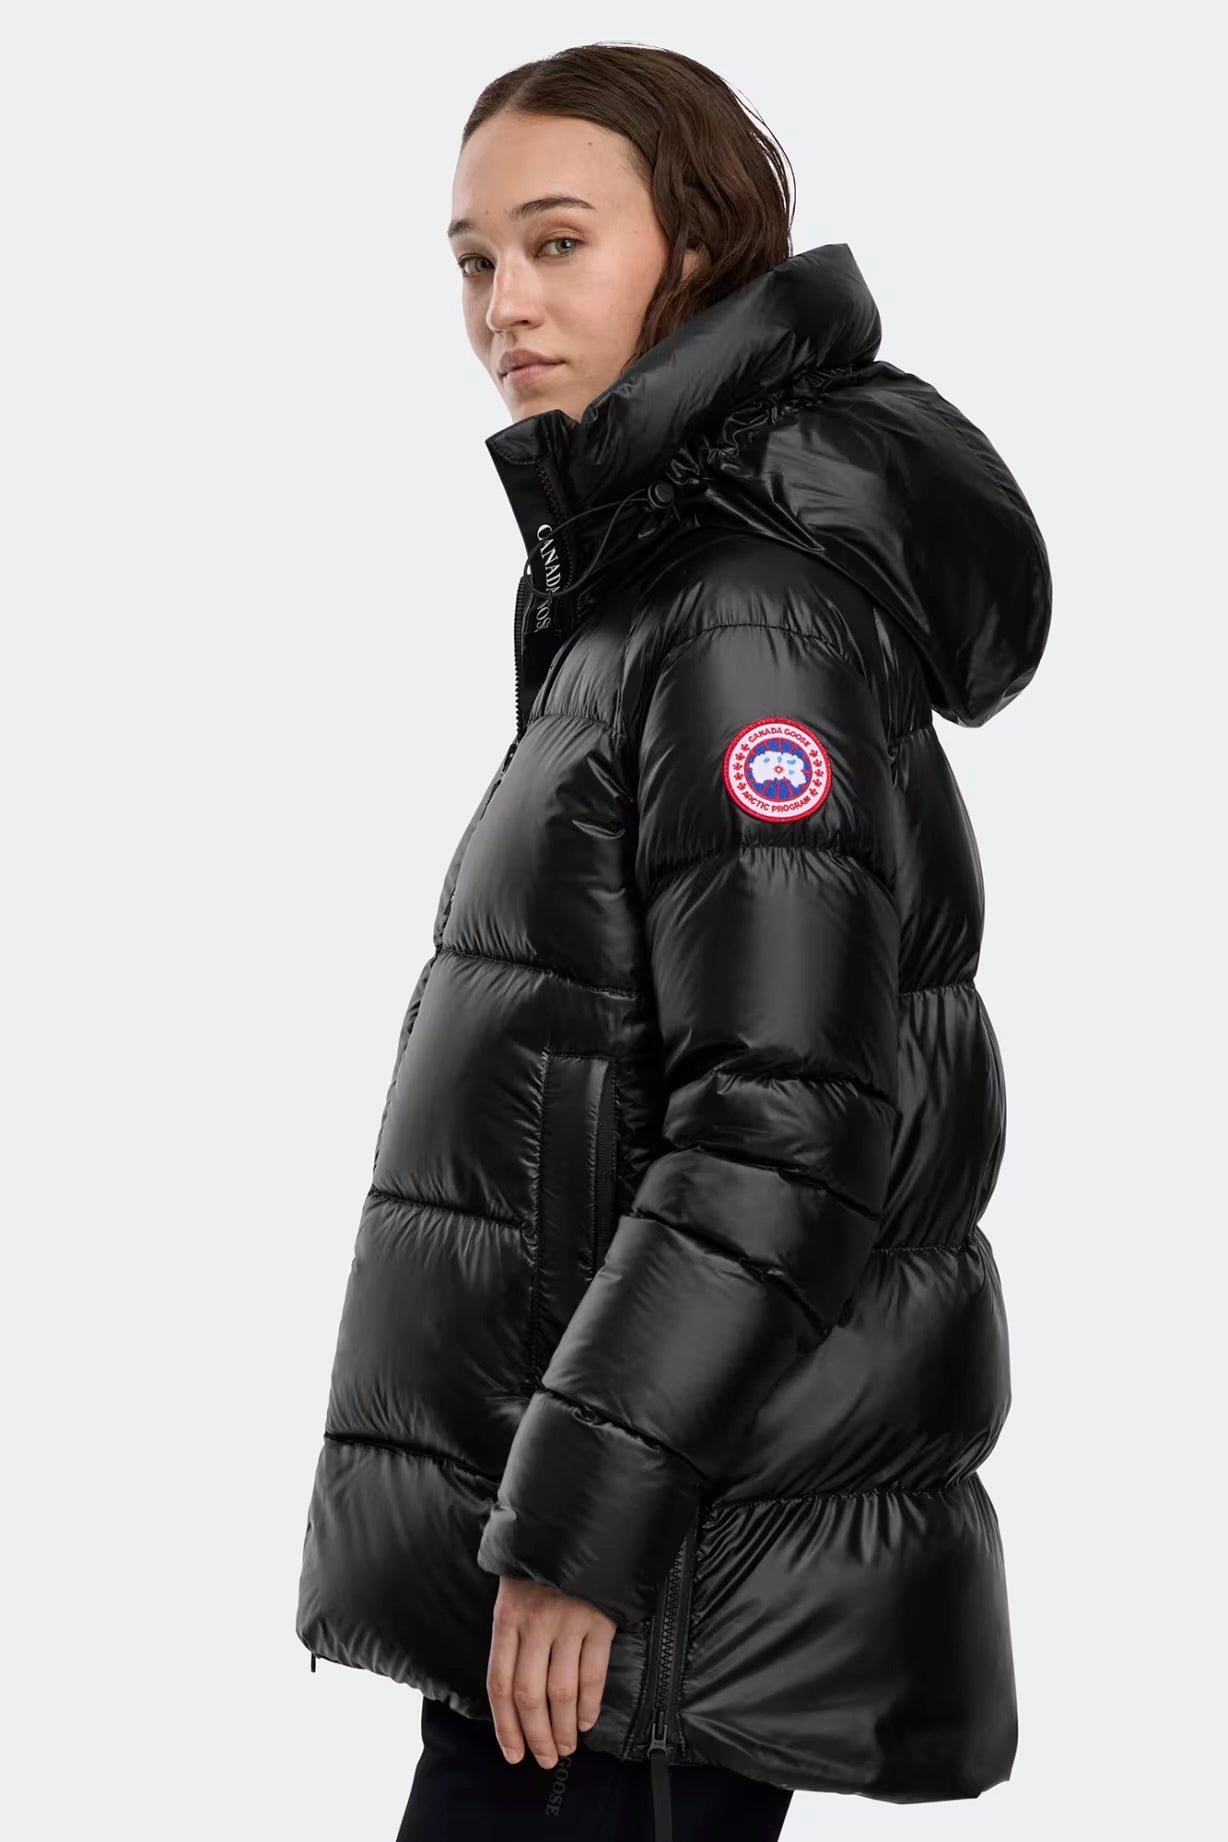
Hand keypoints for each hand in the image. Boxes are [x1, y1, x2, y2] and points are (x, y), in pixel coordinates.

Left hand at [486, 1574, 615, 1767]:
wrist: (578, 1524)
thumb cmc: (539, 1565)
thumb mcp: (513, 1593)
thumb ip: (512, 1636)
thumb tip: (514, 1693)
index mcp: (507, 1617)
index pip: (500, 1684)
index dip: (505, 1726)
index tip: (513, 1753)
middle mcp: (535, 1623)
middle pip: (530, 1695)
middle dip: (536, 1736)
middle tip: (544, 1759)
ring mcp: (568, 1621)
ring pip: (561, 1692)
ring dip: (563, 1729)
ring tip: (566, 1747)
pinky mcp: (599, 1620)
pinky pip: (592, 1674)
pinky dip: (589, 1705)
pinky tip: (584, 1721)